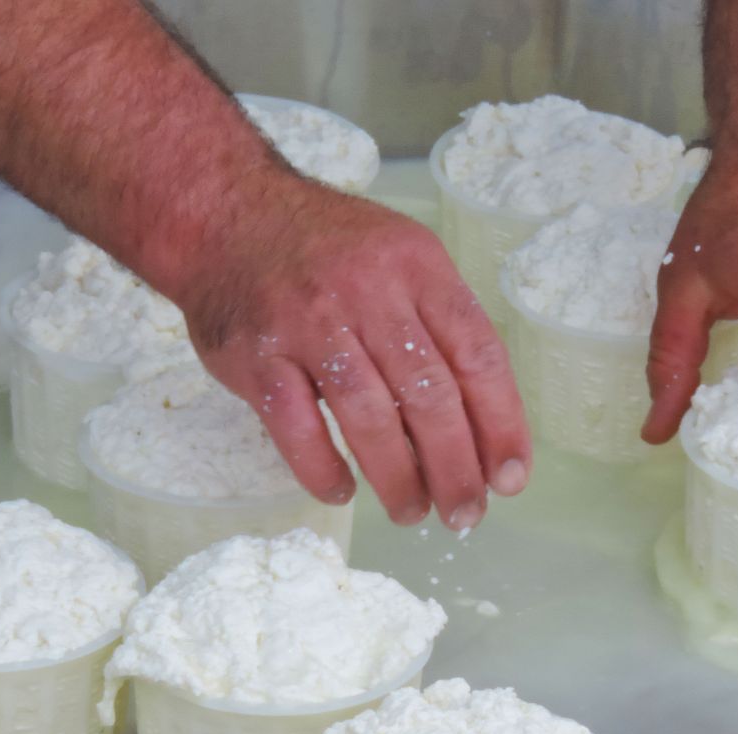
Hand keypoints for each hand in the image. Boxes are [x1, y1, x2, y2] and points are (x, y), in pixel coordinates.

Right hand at [168, 174, 531, 529]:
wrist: (226, 216)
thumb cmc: (325, 252)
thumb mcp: (396, 259)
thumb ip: (435, 326)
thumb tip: (477, 426)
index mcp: (416, 266)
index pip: (477, 354)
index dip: (502, 423)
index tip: (511, 477)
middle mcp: (367, 291)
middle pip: (428, 395)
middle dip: (455, 468)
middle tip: (465, 513)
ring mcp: (307, 323)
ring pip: (368, 416)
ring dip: (398, 478)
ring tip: (412, 513)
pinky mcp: (256, 355)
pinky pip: (297, 427)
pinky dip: (324, 468)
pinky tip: (343, 490)